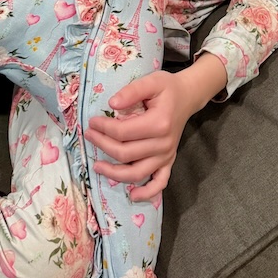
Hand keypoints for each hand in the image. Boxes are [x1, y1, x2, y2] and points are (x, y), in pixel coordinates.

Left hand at [85, 71, 191, 201]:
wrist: (187, 97)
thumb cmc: (167, 88)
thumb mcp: (151, 81)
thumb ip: (131, 91)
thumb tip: (111, 104)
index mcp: (159, 123)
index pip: (123, 132)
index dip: (103, 128)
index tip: (92, 122)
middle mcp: (163, 144)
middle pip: (125, 154)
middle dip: (102, 146)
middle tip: (89, 135)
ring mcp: (167, 155)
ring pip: (136, 173)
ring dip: (114, 174)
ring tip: (97, 167)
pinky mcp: (169, 162)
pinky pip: (159, 183)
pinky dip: (147, 193)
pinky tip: (132, 195)